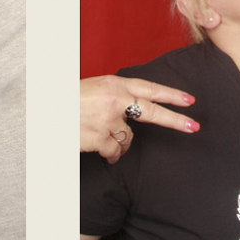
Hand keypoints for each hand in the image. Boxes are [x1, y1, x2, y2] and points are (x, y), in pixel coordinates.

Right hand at [80, 75, 198, 163]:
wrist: (46, 112)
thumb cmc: (69, 101)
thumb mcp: (95, 89)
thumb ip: (117, 96)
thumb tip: (136, 109)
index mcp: (114, 84)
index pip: (149, 89)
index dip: (170, 95)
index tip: (189, 100)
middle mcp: (114, 100)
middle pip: (152, 112)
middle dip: (175, 120)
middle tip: (193, 126)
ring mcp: (108, 120)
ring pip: (129, 138)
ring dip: (119, 143)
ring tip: (101, 138)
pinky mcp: (100, 138)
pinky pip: (115, 152)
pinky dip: (111, 155)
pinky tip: (101, 151)